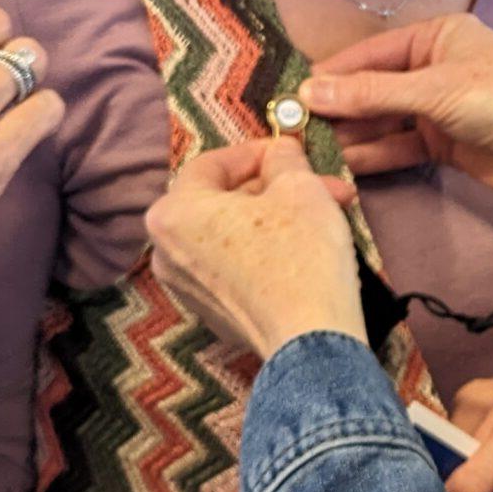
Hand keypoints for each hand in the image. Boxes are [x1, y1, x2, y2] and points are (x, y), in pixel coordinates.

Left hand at [145, 138, 366, 360]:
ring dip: (278, 217)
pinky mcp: (212, 313)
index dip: (257, 151)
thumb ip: (283, 158)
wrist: (310, 341)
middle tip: (323, 184)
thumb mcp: (299, 187)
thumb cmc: (299, 256)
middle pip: (223, 201)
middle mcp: (166, 251)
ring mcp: (186, 288)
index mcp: (173, 213)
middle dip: (277, 188)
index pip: (212, 164)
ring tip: (326, 212)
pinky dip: (266, 251)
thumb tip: (280, 151)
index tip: (290, 150)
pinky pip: (235, 266)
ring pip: (232, 234)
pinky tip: (307, 247)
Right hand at [300, 14, 492, 214]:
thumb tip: (309, 90)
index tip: (293, 96)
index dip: (332, 75)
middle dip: (338, 108)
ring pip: (383, 120)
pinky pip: (399, 147)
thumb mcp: (434, 90)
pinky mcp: (444, 145)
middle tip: (294, 130)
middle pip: (373, 88)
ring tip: (311, 152)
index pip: (370, 54)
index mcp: (435, 37)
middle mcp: (432, 68)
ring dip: (351, 135)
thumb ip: (371, 94)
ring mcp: (438, 109)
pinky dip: (374, 155)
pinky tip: (344, 165)